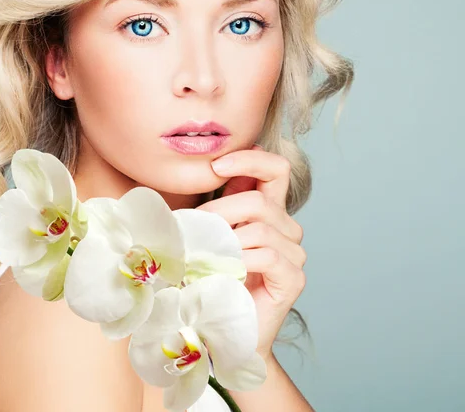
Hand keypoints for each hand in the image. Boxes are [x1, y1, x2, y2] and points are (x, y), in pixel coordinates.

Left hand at [196, 144, 306, 360]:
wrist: (222, 328)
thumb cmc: (210, 277)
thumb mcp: (207, 233)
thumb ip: (210, 208)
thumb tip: (193, 179)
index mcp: (267, 209)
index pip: (275, 168)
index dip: (250, 159)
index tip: (217, 166)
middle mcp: (285, 226)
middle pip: (260, 200)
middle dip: (221, 210)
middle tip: (193, 228)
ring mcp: (293, 252)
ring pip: (261, 228)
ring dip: (225, 239)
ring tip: (202, 254)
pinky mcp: (293, 277)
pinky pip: (268, 255)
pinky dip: (241, 260)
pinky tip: (225, 271)